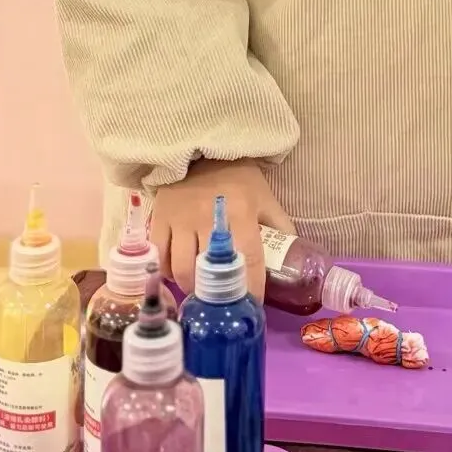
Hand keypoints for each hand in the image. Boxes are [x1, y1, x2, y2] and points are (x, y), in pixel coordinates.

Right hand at [150, 159, 293, 301]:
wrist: (201, 146)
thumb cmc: (237, 176)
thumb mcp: (265, 196)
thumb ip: (279, 226)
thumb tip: (291, 259)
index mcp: (241, 212)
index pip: (248, 261)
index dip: (251, 289)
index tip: (251, 305)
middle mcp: (209, 217)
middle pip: (209, 273)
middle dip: (216, 295)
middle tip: (220, 302)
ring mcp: (181, 218)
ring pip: (181, 269)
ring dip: (191, 287)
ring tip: (199, 291)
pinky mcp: (160, 216)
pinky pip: (159, 256)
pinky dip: (167, 271)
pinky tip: (177, 273)